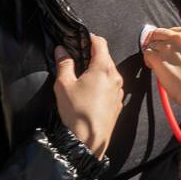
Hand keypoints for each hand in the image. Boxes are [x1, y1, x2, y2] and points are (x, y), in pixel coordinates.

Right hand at [53, 34, 122, 159]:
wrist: (88, 141)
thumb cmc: (76, 112)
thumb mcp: (64, 85)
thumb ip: (64, 64)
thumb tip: (62, 50)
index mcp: (103, 68)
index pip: (100, 43)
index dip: (89, 38)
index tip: (80, 38)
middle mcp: (115, 77)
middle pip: (105, 57)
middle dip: (92, 54)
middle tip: (77, 57)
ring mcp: (119, 91)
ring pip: (109, 72)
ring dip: (97, 70)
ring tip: (81, 75)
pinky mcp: (118, 103)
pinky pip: (111, 86)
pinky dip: (101, 83)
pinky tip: (89, 92)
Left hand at [140, 26, 180, 117]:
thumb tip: (170, 48)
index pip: (171, 31)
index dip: (168, 40)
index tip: (169, 48)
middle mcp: (178, 36)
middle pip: (158, 34)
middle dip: (158, 43)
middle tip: (160, 55)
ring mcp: (167, 46)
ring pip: (152, 45)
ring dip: (154, 54)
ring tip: (162, 66)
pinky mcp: (157, 58)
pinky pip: (147, 54)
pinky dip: (148, 61)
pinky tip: (156, 68)